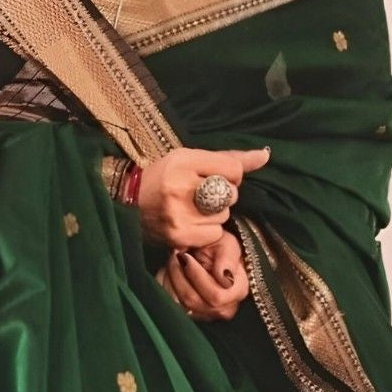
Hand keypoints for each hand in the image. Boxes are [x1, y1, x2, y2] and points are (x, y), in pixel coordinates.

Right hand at [136, 146, 269, 248]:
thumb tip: (265, 156)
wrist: (126, 203)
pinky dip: (207, 231)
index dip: (228, 175)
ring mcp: (179, 214)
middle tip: (199, 195)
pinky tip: (190, 224)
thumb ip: (228, 158)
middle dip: (221, 196)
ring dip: (214, 215)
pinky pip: (214, 234)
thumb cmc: (162, 178)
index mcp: (183, 161)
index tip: (211, 177)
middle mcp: (181, 186)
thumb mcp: (189, 159)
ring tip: (192, 210)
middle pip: (230, 194)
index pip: (233, 169)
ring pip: (224, 216)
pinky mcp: (180, 236)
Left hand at [155, 227, 248, 320]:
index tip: (186, 256)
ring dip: (169, 278)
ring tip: (173, 261)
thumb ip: (227, 259)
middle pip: (192, 300)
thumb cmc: (220, 248)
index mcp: (238, 291)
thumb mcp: (227, 244)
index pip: (215, 295)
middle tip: (175, 255)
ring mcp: (206, 315)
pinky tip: (168, 272)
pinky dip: (164, 285)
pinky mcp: (190, 315)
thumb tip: (224, 276)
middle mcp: (224, 308)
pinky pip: (169, 303)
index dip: (196, 275)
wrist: (209, 255)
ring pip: (178, 302)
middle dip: (178, 274)